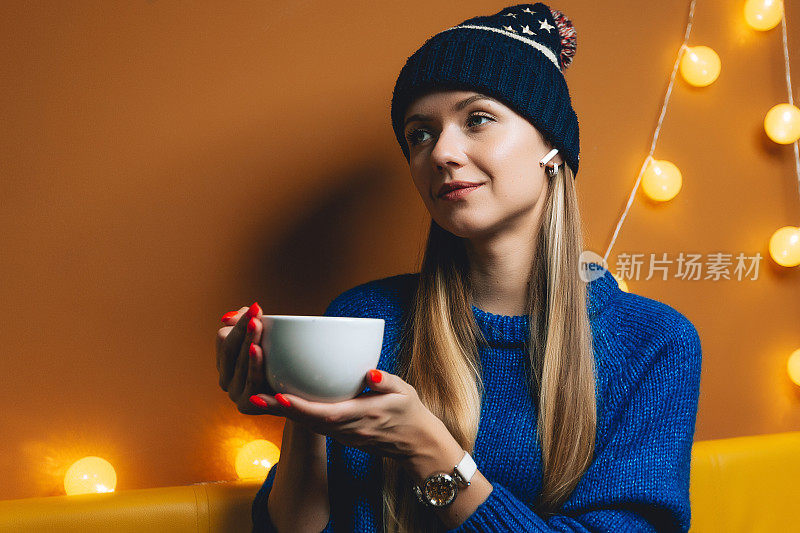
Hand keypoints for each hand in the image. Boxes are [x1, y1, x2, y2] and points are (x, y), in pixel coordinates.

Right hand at [216, 302, 282, 413]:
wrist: (299, 398)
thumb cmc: (281, 366)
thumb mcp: (268, 342)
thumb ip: (249, 325)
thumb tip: (228, 317)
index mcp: (225, 360)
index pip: (224, 338)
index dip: (240, 322)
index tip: (256, 308)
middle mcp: (225, 377)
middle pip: (230, 349)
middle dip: (244, 330)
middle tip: (257, 315)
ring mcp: (234, 392)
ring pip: (240, 363)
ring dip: (247, 343)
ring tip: (256, 326)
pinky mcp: (246, 406)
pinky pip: (250, 382)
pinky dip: (253, 366)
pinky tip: (257, 350)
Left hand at [249, 370, 439, 459]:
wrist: (415, 443)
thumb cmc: (410, 413)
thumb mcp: (405, 392)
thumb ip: (386, 382)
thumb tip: (369, 373)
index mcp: (363, 416)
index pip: (326, 414)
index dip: (301, 407)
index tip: (280, 396)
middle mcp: (348, 429)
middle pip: (307, 421)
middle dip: (279, 409)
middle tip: (253, 395)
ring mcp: (342, 435)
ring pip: (307, 424)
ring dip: (282, 413)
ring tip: (256, 397)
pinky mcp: (340, 434)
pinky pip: (313, 425)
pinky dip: (295, 414)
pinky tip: (279, 402)